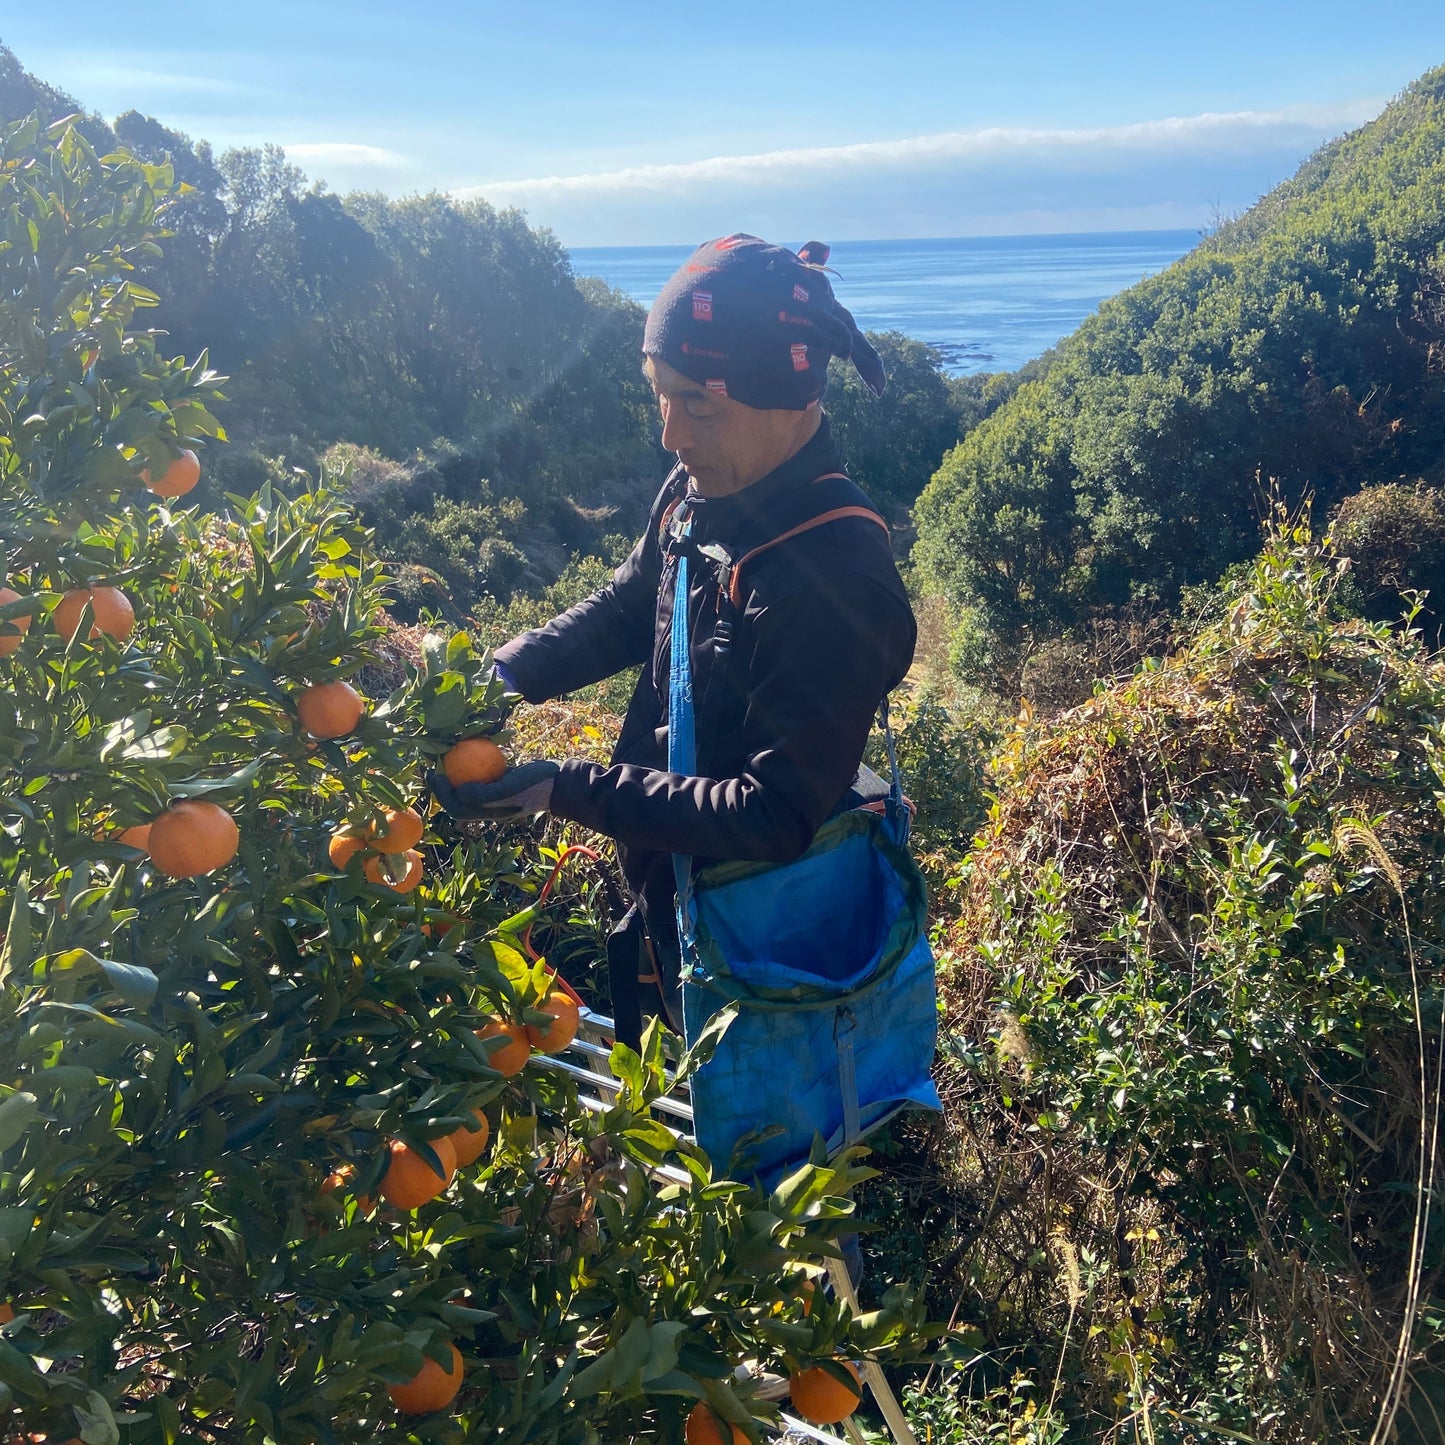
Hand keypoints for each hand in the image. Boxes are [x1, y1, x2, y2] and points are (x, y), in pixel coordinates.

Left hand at [430, 759, 559, 819]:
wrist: (560, 780)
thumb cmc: (536, 784)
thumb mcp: (511, 787)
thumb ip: (485, 794)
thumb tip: (460, 791)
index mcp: (489, 812)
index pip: (457, 808)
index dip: (442, 794)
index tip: (436, 773)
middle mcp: (489, 806)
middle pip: (458, 798)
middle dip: (442, 785)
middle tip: (432, 765)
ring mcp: (495, 793)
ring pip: (468, 785)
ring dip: (454, 774)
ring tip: (444, 756)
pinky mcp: (501, 780)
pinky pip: (481, 774)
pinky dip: (471, 764)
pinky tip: (467, 747)